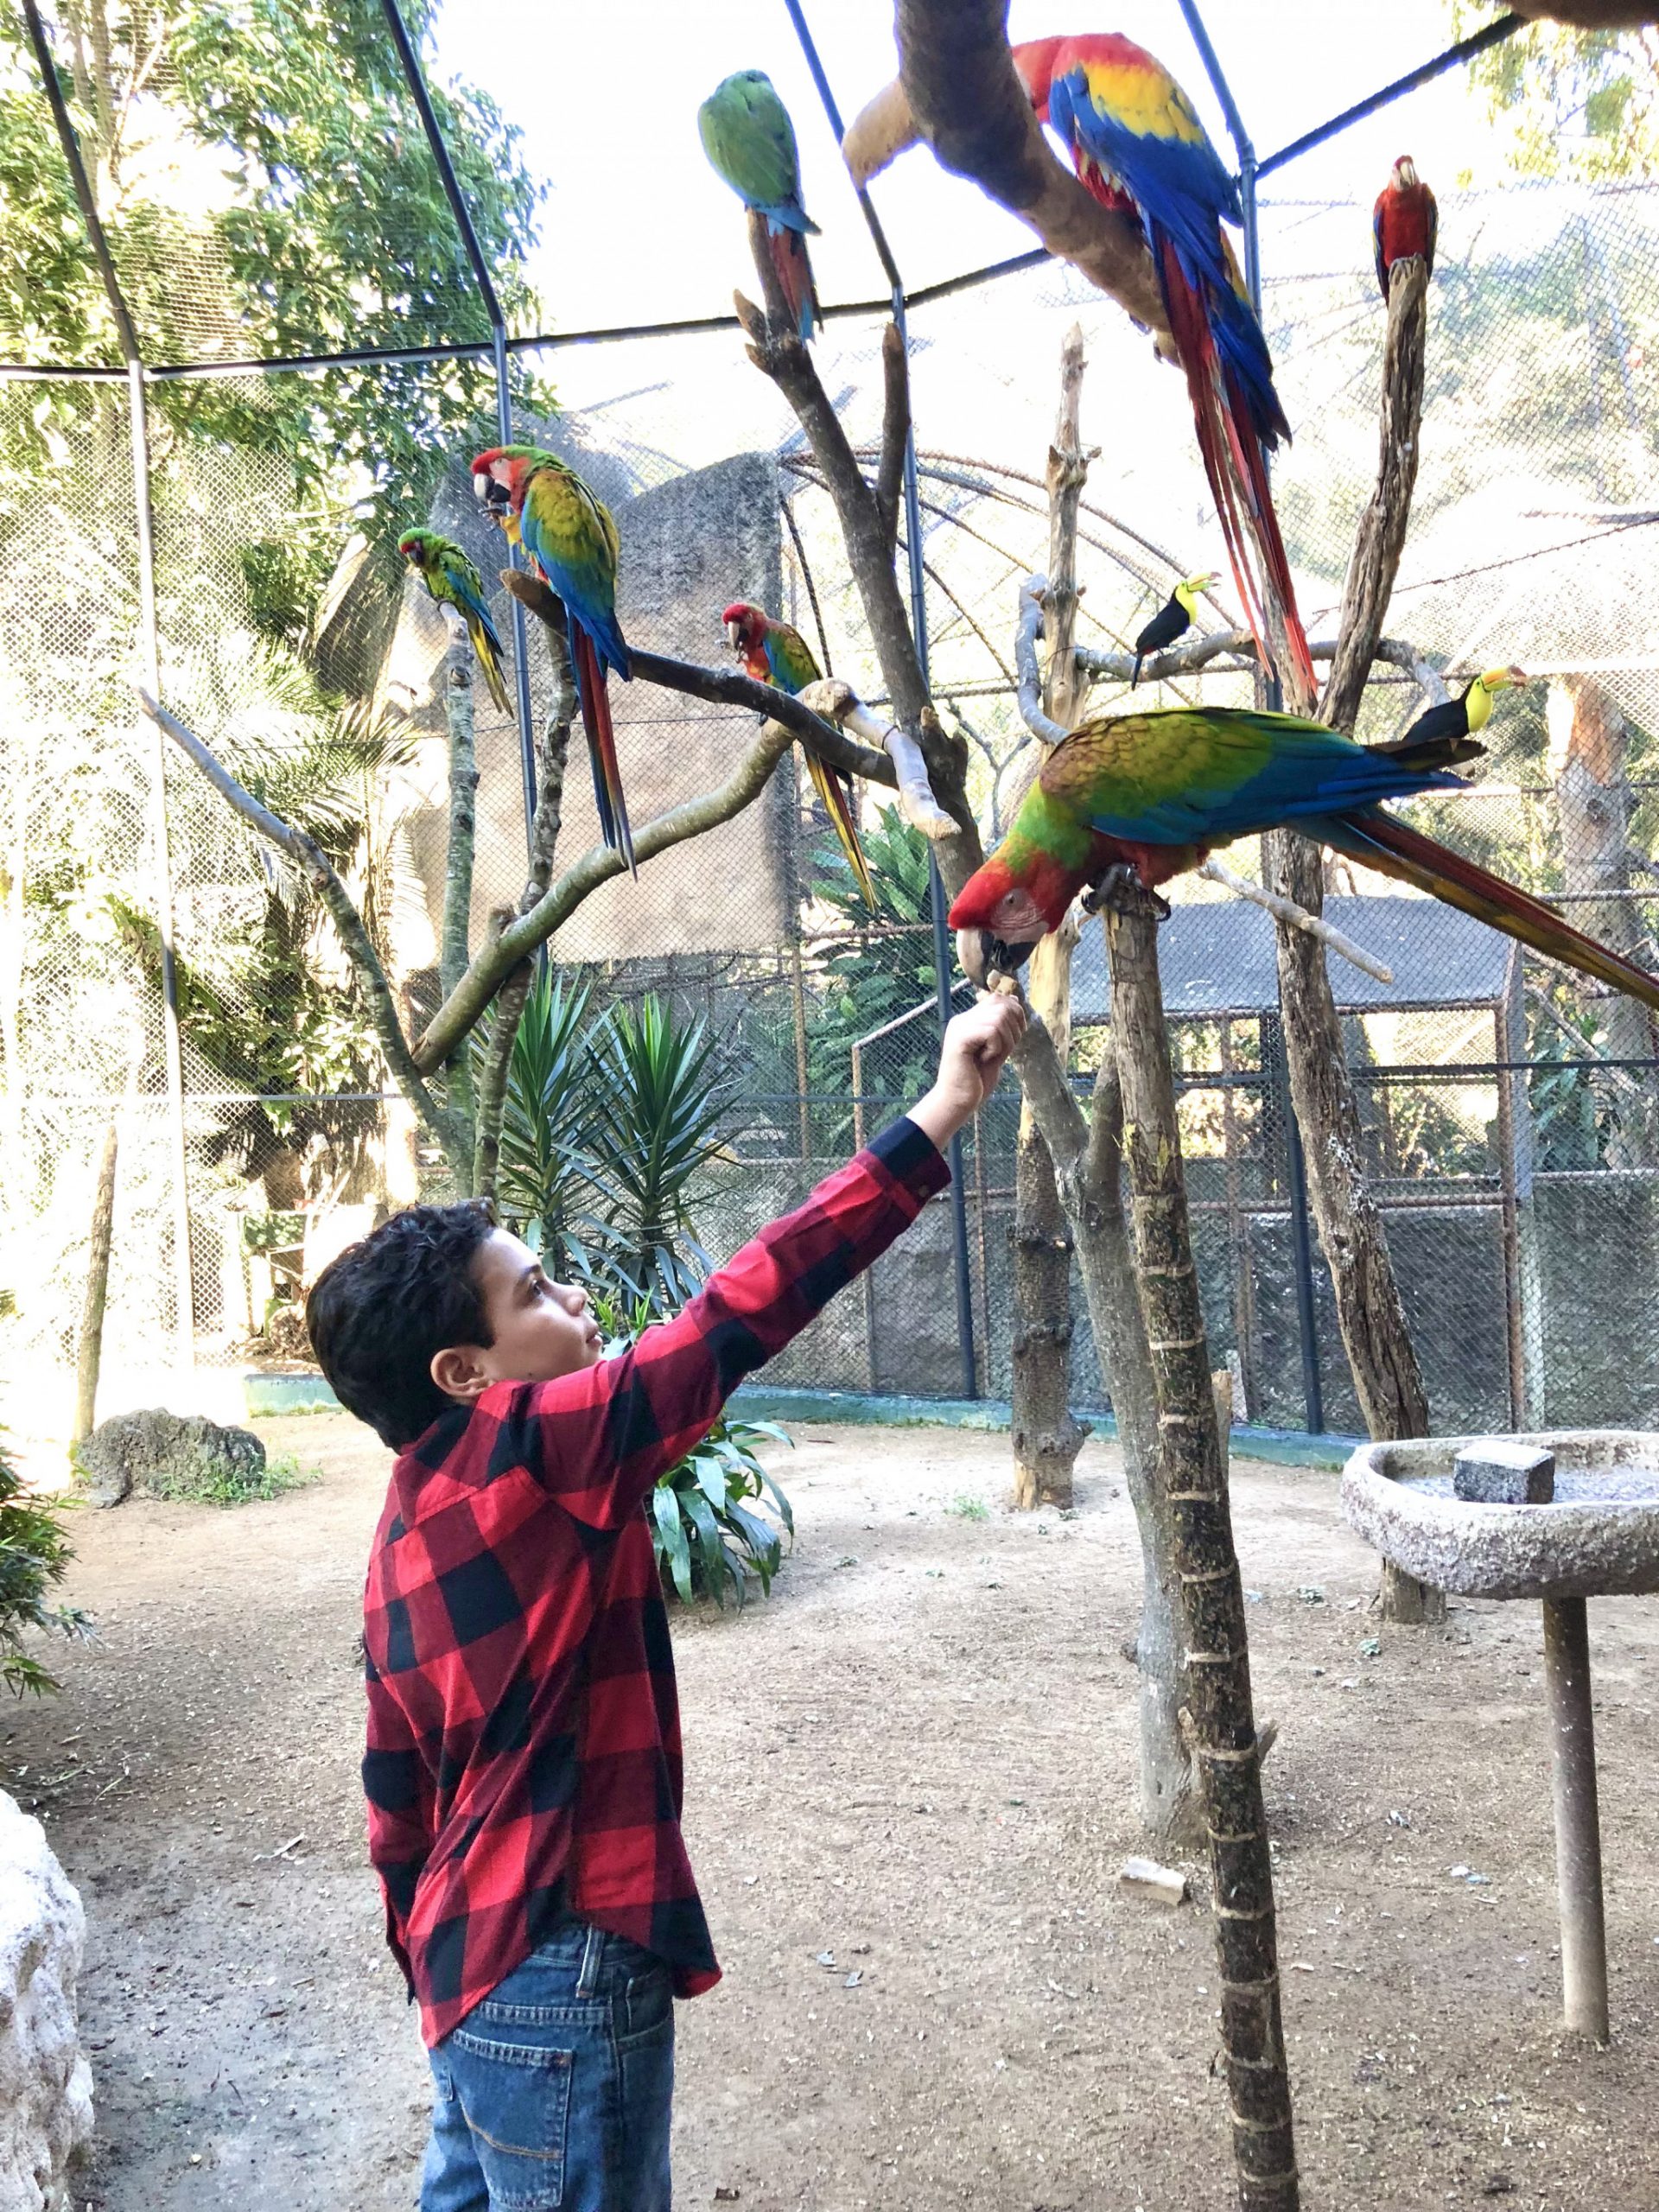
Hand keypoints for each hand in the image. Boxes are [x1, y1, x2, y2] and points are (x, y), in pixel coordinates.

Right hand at [909, 992, 1027, 1151]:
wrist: (957, 1101)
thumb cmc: (976, 1080)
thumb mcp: (997, 1048)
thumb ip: (1004, 1028)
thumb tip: (1016, 1002)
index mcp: (969, 1020)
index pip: (998, 998)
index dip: (1015, 1013)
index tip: (1017, 1035)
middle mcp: (962, 1019)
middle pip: (1001, 1004)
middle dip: (1014, 1027)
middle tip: (1005, 1049)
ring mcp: (959, 1027)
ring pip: (999, 1018)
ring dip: (1006, 1041)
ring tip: (994, 1056)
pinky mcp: (960, 1039)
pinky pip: (992, 1031)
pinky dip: (997, 1047)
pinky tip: (985, 1059)